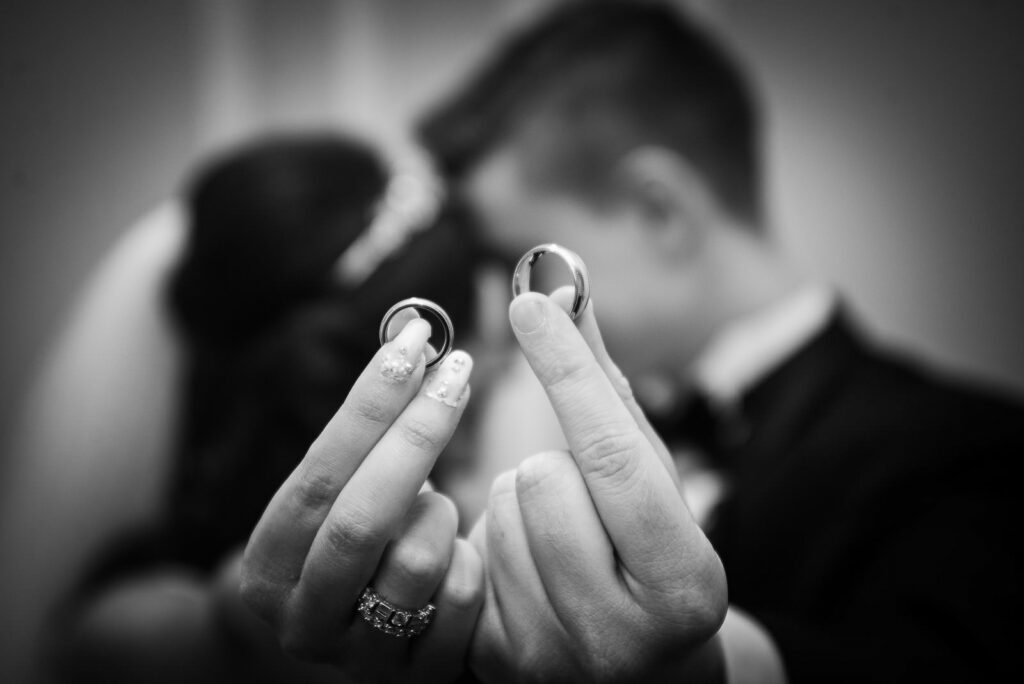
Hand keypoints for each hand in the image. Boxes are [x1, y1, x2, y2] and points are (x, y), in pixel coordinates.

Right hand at [239, 318, 483, 682]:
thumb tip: (415, 340)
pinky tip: (458, 550)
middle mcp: (302, 621)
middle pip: (362, 519)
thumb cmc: (344, 545)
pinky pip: (460, 603)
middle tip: (459, 370)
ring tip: (437, 501)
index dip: (369, 405)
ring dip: (440, 511)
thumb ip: (361, 438)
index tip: (416, 340)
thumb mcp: (333, 498)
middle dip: (417, 434)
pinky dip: (469, 560)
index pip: (317, 475)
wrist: (346, 639)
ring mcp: (359, 659)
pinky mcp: (416, 679)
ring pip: (417, 561)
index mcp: (266, 569)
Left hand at [468, 290, 727, 682]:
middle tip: (586, 499)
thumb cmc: (655, 554)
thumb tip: (568, 284)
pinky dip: (497, 538)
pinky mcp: (497, 663)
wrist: (647, 673)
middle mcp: (620, 636)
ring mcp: (552, 658)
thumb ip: (608, 388)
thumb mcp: (654, 479)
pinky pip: (468, 547)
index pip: (614, 456)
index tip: (531, 299)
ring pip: (499, 505)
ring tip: (563, 538)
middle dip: (556, 464)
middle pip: (542, 477)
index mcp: (684, 586)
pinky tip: (533, 572)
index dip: (569, 371)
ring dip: (524, 500)